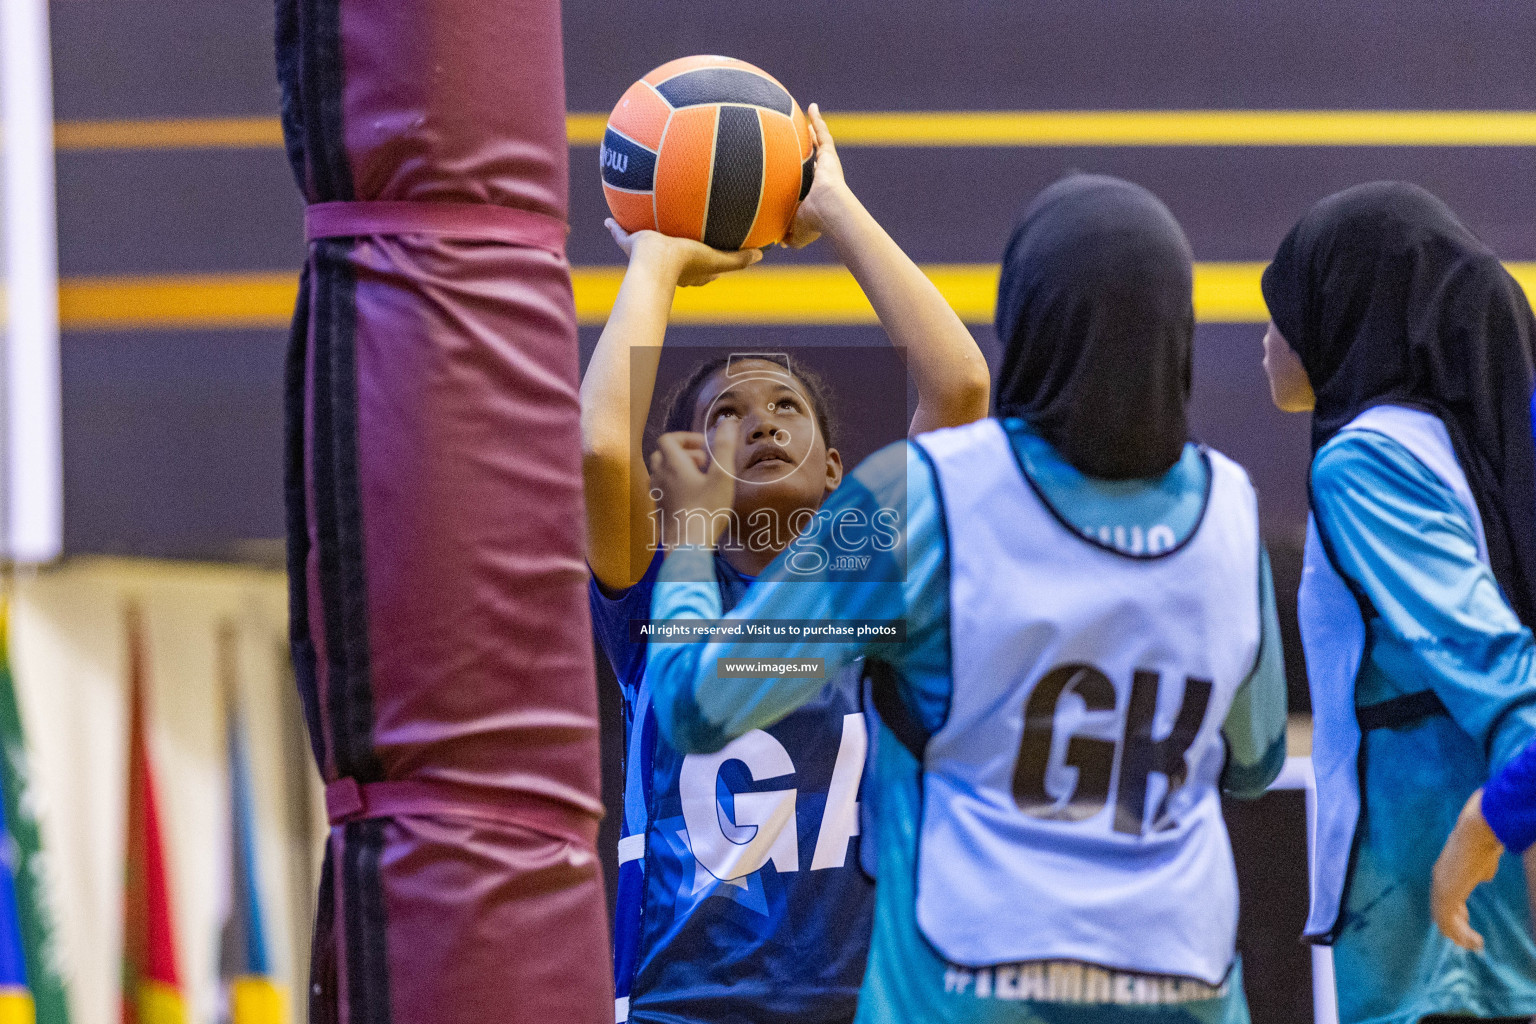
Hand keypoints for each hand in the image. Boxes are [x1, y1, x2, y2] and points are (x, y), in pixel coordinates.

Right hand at [606, 219, 761, 285]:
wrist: (654, 263)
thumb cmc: (685, 263)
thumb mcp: (716, 260)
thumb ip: (738, 259)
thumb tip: (761, 255)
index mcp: (687, 270)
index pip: (702, 267)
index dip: (709, 259)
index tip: (713, 248)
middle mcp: (667, 265)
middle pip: (674, 254)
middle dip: (677, 245)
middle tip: (682, 232)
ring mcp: (646, 256)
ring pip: (646, 243)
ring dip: (645, 235)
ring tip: (645, 218)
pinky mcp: (630, 246)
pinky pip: (621, 234)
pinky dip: (615, 228)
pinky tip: (609, 218)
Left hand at [648, 420, 739, 548]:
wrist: (688, 547)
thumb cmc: (706, 510)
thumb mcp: (722, 476)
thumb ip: (725, 447)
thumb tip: (728, 422)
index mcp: (673, 464)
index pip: (668, 439)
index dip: (685, 437)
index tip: (703, 446)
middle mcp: (660, 476)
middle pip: (662, 454)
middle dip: (682, 453)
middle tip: (703, 462)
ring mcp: (657, 494)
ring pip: (660, 472)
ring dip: (677, 469)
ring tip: (698, 479)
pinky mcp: (658, 510)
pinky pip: (661, 489)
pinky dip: (673, 485)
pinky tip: (691, 498)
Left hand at [783, 104, 851, 249]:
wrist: (828, 210)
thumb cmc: (814, 223)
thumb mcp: (796, 232)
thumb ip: (787, 234)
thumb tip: (777, 242)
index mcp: (815, 194)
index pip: (807, 182)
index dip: (803, 175)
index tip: (797, 170)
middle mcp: (822, 176)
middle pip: (814, 159)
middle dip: (810, 150)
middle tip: (803, 140)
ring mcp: (827, 164)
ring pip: (819, 143)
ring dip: (815, 130)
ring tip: (809, 116)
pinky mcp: (829, 155)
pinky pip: (822, 133)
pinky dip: (817, 120)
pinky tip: (811, 107)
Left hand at [1432, 789, 1503, 951]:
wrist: (1478, 831)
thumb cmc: (1483, 843)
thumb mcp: (1482, 861)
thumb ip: (1480, 872)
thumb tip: (1483, 878)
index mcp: (1444, 872)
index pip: (1443, 899)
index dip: (1454, 914)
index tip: (1466, 924)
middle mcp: (1438, 880)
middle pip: (1440, 912)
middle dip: (1455, 929)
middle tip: (1469, 943)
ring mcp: (1440, 887)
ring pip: (1443, 919)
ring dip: (1459, 935)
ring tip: (1475, 945)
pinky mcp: (1446, 893)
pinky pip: (1448, 921)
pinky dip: (1459, 934)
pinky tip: (1474, 941)